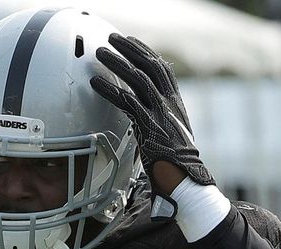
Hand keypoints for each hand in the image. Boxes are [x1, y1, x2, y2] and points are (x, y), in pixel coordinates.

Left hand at [90, 33, 213, 193]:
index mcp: (176, 103)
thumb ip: (160, 118)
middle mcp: (169, 103)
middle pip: (150, 65)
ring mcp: (159, 112)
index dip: (145, 52)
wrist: (185, 178)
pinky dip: (109, 89)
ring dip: (116, 63)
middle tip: (112, 39)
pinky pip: (125, 100)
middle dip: (130, 49)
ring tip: (100, 53)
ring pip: (137, 78)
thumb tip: (145, 111)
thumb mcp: (172, 133)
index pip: (162, 68)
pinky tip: (95, 83)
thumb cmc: (176, 162)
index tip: (131, 42)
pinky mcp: (148, 124)